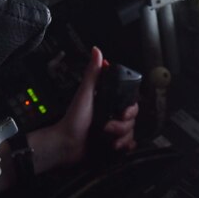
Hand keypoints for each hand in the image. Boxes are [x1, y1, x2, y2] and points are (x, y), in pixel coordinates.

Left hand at [26, 46, 137, 173]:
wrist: (66, 146)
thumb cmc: (74, 118)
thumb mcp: (84, 93)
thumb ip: (93, 73)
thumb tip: (97, 49)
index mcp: (108, 101)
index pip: (130, 102)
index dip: (131, 108)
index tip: (123, 112)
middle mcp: (113, 114)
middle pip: (132, 118)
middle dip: (123, 126)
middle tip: (108, 128)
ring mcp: (114, 130)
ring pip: (131, 132)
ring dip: (122, 138)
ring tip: (108, 140)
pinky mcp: (113, 144)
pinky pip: (129, 144)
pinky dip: (127, 146)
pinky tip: (118, 148)